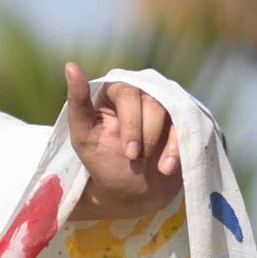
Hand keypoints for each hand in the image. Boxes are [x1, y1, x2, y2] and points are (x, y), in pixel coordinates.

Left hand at [65, 63, 180, 220]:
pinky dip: (178, 147)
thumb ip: (77, 103)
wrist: (132, 191)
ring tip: (156, 167)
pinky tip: (168, 167)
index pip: (126, 93)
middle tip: (136, 159)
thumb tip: (70, 66)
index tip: (128, 153)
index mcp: (115, 90)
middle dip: (145, 135)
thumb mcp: (84, 136)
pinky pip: (186, 124)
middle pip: (151, 101)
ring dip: (162, 143)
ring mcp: (165, 104)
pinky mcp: (182, 119)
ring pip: (170, 110)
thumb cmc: (104, 162)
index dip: (131, 124)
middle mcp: (142, 91)